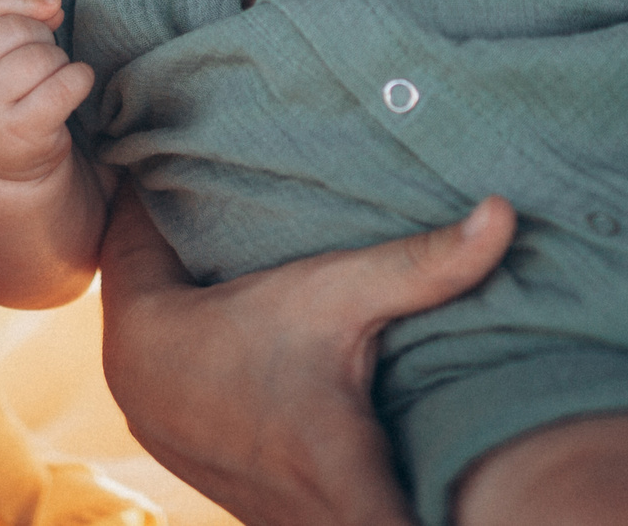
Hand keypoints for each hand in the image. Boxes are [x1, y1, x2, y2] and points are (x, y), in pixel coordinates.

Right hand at [0, 0, 94, 182]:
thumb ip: (15, 19)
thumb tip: (53, 5)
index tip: (51, 5)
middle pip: (15, 28)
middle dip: (42, 35)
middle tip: (43, 56)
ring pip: (39, 56)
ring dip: (59, 60)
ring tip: (53, 75)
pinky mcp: (19, 131)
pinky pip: (63, 87)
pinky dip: (80, 78)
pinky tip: (77, 83)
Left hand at [99, 185, 516, 525]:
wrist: (337, 523)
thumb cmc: (320, 410)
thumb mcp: (350, 304)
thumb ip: (416, 258)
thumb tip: (501, 209)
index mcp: (142, 337)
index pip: (126, 234)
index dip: (150, 184)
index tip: (173, 140)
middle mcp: (134, 385)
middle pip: (140, 280)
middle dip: (172, 232)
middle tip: (206, 175)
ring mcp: (159, 426)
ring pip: (159, 328)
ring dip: (187, 289)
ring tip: (227, 233)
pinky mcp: (194, 450)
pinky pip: (181, 368)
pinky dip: (205, 335)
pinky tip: (251, 315)